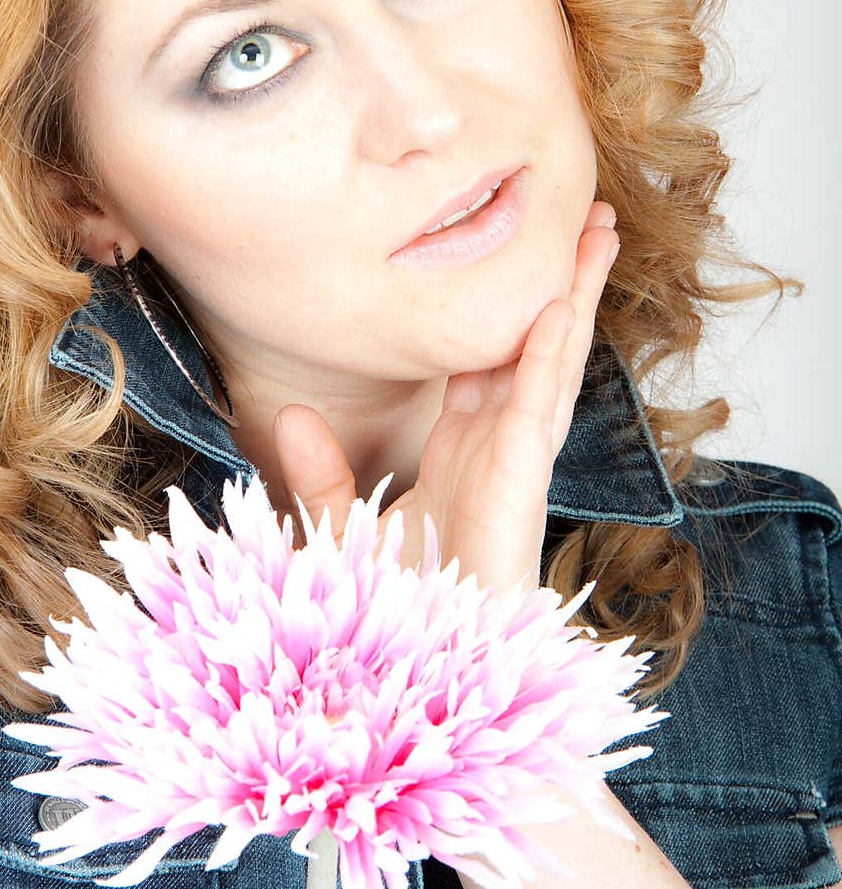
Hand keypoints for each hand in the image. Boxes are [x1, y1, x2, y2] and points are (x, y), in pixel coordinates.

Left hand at [272, 200, 618, 594]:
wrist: (414, 675)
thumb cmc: (392, 613)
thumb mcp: (343, 531)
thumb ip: (321, 475)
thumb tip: (289, 414)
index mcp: (462, 448)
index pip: (488, 356)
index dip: (504, 301)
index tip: (509, 246)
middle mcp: (495, 446)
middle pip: (535, 343)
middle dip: (558, 278)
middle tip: (582, 213)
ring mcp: (511, 464)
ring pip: (550, 361)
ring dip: (573, 294)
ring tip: (598, 229)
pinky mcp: (516, 489)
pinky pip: (533, 411)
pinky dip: (546, 357)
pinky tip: (557, 305)